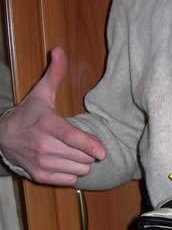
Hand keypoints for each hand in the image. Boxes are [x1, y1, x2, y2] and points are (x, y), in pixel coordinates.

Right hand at [0, 46, 105, 185]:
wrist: (2, 138)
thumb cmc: (28, 115)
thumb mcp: (40, 94)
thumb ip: (54, 74)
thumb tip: (60, 50)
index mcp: (47, 124)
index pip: (71, 137)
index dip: (89, 145)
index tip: (103, 152)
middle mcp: (44, 146)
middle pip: (83, 156)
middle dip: (89, 150)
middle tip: (81, 143)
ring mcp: (43, 163)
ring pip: (81, 168)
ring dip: (82, 161)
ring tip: (71, 151)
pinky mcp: (42, 176)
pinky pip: (72, 179)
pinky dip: (72, 172)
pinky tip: (64, 162)